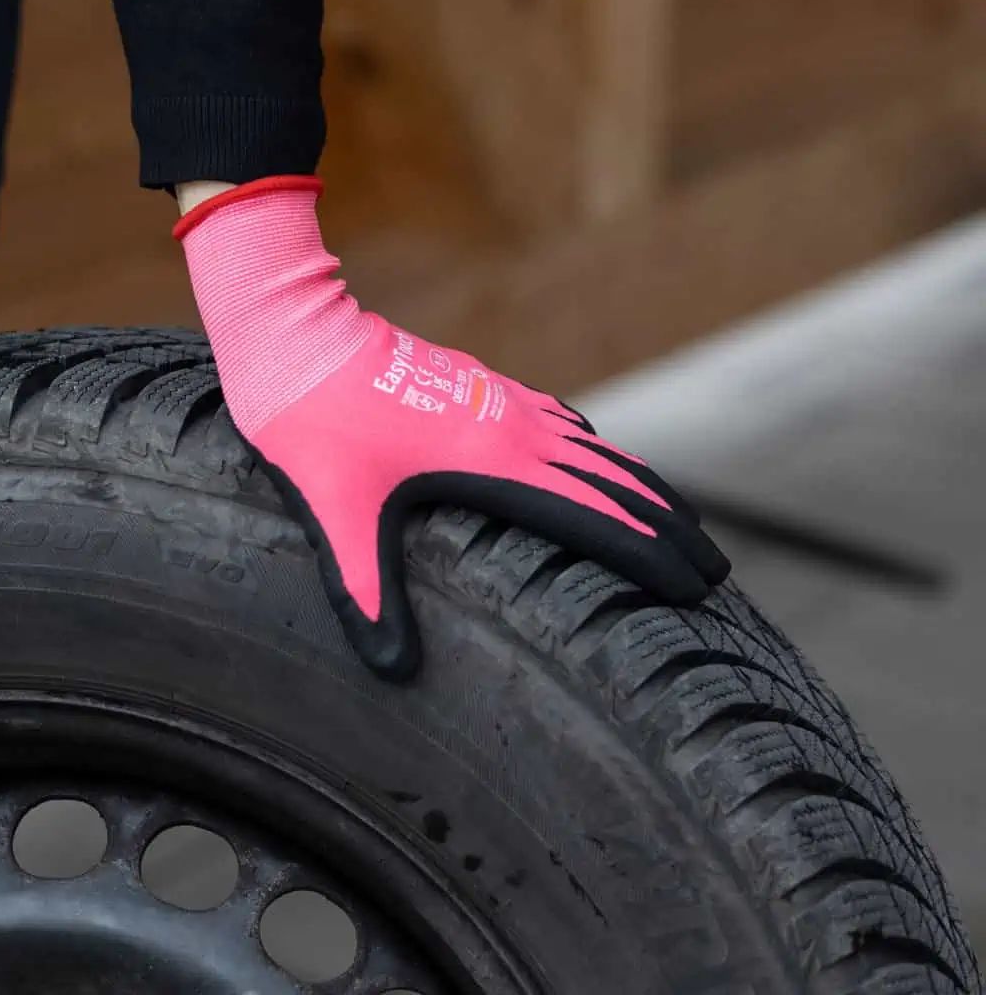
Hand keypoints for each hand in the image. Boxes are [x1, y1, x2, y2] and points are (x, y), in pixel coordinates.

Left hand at [177, 177, 727, 676]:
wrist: (295, 338)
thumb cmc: (311, 428)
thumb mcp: (335, 517)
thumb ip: (366, 593)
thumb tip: (391, 671)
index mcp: (492, 465)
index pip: (595, 519)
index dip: (650, 556)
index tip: (699, 589)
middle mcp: (512, 430)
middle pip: (611, 482)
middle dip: (666, 527)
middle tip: (715, 569)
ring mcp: (498, 401)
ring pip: (591, 448)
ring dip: (640, 485)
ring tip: (678, 520)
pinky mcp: (478, 386)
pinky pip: (557, 421)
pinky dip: (594, 448)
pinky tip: (595, 453)